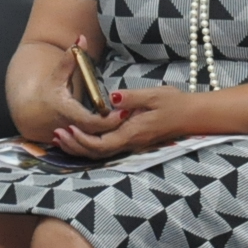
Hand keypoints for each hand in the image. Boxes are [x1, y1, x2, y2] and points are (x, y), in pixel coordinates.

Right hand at [18, 34, 124, 143]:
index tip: (123, 112)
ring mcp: (70, 139)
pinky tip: (119, 132)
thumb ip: (71, 57)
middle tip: (132, 117)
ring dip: (112, 136)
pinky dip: (105, 141)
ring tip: (129, 124)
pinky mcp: (73, 145)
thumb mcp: (57, 74)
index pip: (90, 122)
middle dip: (115, 128)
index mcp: (65, 111)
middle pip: (97, 135)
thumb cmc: (47, 90)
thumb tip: (81, 38)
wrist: (30, 111)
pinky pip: (91, 147)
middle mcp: (68, 128)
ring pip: (94, 145)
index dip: (108, 120)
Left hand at [54, 84, 188, 159]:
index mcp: (133, 132)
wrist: (191, 115)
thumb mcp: (154, 95)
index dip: (84, 140)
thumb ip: (132, 97)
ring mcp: (131, 143)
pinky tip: (80, 137)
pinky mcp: (132, 140)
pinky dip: (90, 145)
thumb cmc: (174, 103)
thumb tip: (112, 98)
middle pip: (97, 153)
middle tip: (56, 135)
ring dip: (80, 147)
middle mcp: (130, 142)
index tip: (69, 128)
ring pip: (100, 153)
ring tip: (61, 138)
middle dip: (75, 146)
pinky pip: (107, 148)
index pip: (103, 143)